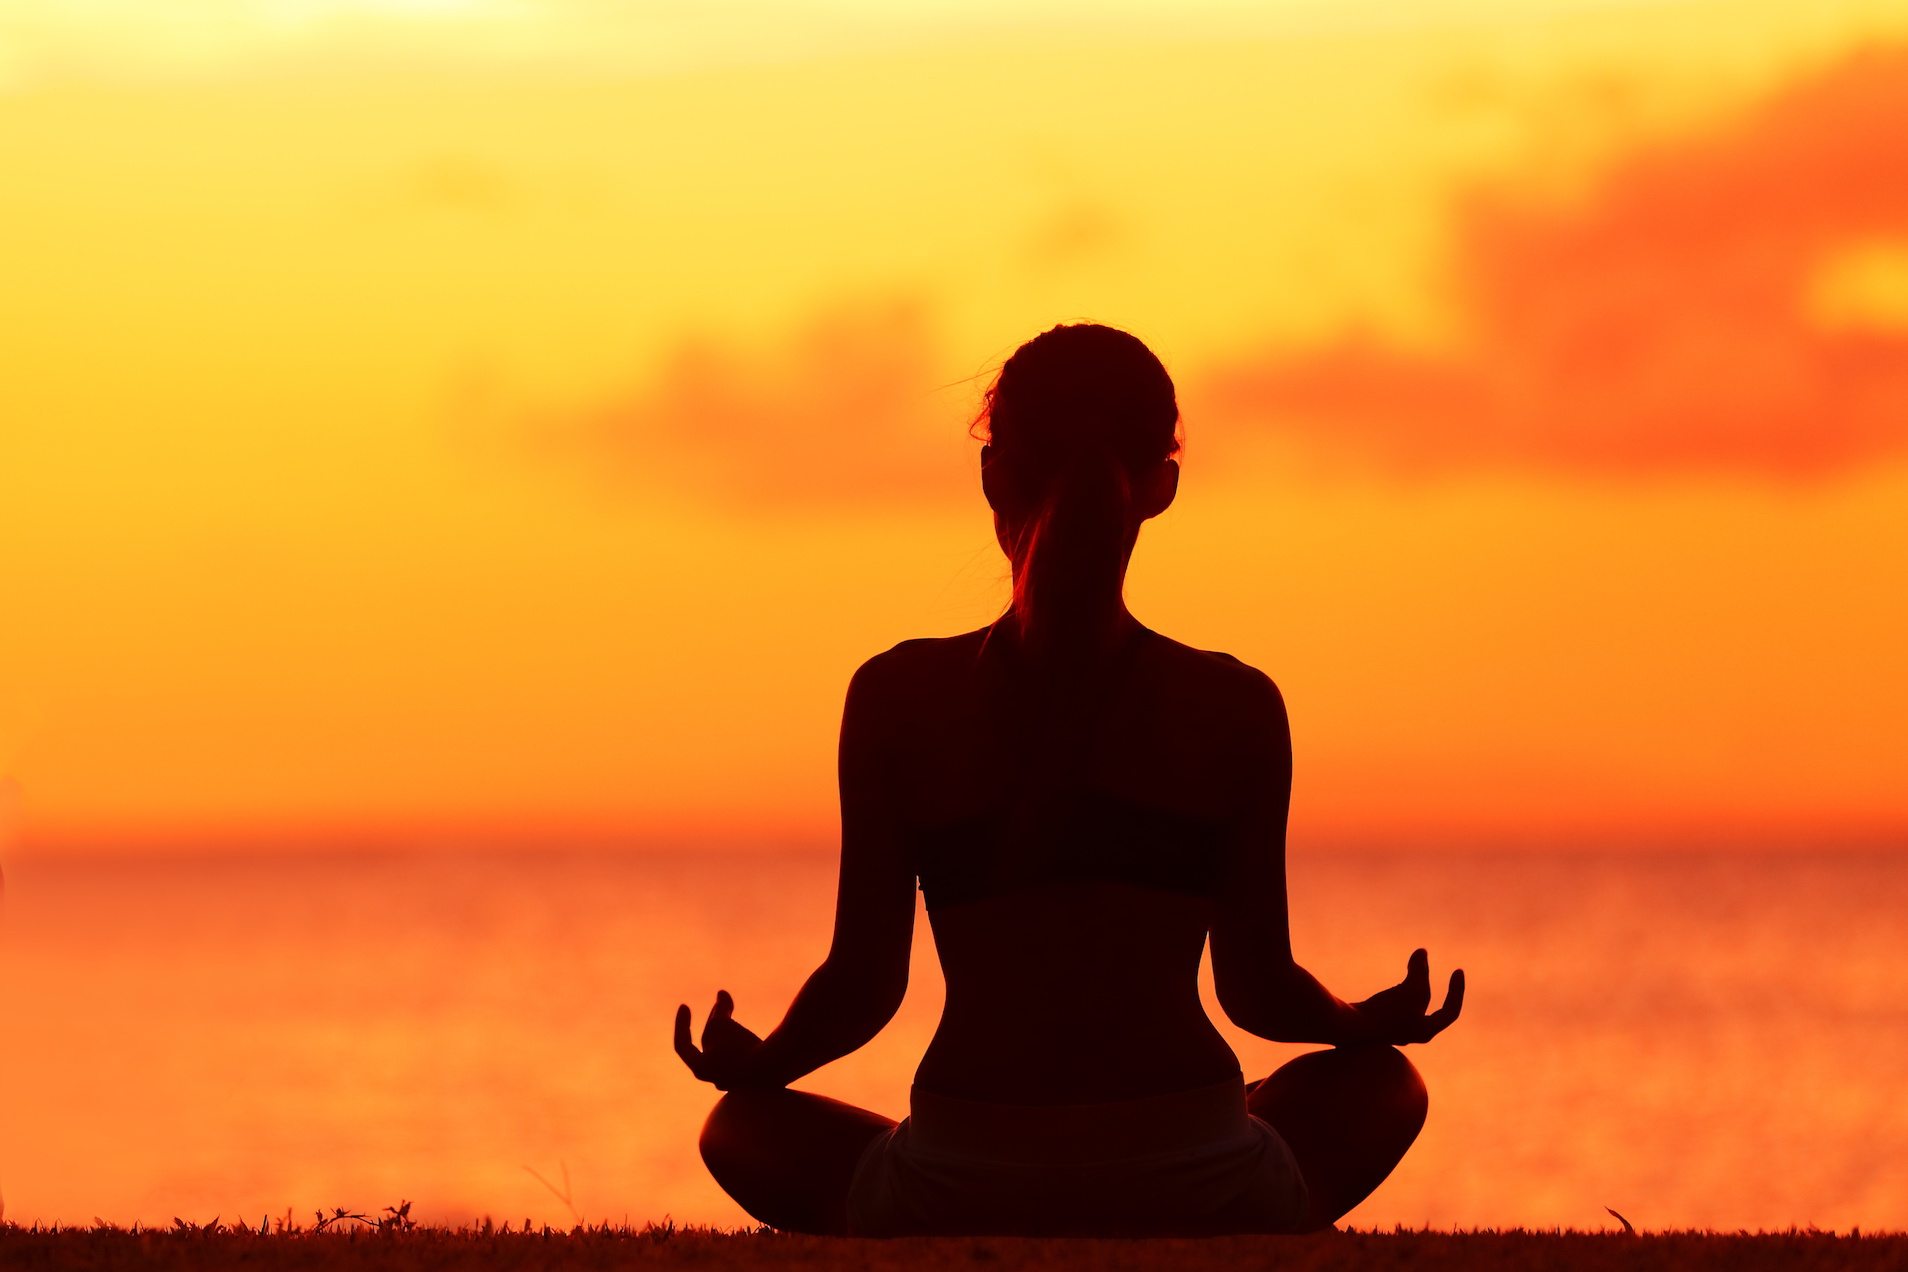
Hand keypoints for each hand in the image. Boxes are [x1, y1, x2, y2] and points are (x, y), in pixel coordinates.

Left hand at [673, 990, 766, 1089]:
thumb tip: (721, 994)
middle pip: (710, 1042)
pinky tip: (746, 1029)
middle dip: (714, 1019)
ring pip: (726, 1048)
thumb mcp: (723, 1023)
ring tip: (731, 1009)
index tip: (684, 1005)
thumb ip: (720, 1009)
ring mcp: (735, 1081)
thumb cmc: (741, 1045)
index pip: (683, 1044)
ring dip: (727, 1028)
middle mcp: (715, 1078)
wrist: (776, 1066)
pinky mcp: (753, 1078)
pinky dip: (739, 1038)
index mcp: (701, 1068)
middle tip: (722, 1000)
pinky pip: (741, 1055)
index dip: (681, 1024)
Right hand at [1348, 948, 1463, 1045]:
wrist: (1348, 1027)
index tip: (1458, 970)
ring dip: (1410, 989)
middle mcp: (1410, 1034)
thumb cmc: (1386, 1012)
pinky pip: (1391, 1007)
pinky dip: (1395, 993)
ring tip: (1408, 974)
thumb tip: (1423, 952)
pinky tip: (1388, 988)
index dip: (1457, 990)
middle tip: (1422, 965)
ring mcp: (1391, 1032)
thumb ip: (1420, 970)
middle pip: (1426, 1007)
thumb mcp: (1411, 989)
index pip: (1450, 1011)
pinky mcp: (1374, 1025)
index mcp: (1425, 1031)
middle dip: (1426, 985)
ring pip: (1406, 1007)